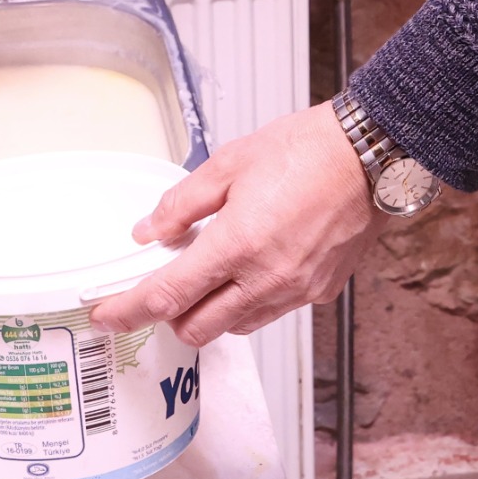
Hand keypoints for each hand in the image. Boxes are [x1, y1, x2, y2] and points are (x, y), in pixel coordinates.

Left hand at [89, 104, 385, 344]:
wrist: (371, 155)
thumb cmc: (307, 150)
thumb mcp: (230, 163)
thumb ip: (183, 203)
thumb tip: (149, 230)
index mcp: (237, 243)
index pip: (167, 295)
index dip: (129, 311)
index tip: (107, 316)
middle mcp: (266, 278)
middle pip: (196, 328)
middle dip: (170, 316)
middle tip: (162, 288)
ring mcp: (295, 290)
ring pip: (235, 327)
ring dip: (211, 312)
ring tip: (210, 274)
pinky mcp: (319, 292)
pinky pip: (270, 313)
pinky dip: (249, 302)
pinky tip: (250, 270)